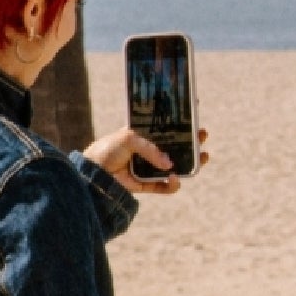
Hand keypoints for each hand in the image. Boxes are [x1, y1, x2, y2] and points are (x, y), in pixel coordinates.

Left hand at [83, 128, 210, 194]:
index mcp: (142, 135)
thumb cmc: (107, 149)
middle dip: (192, 140)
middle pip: (175, 145)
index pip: (164, 126)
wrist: (92, 173)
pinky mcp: (145, 184)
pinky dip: (173, 185)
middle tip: (203, 134)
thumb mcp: (129, 138)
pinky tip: (175, 178)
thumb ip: (151, 149)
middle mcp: (147, 151)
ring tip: (203, 157)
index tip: (194, 109)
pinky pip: (164, 186)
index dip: (179, 119)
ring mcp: (147, 168)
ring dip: (191, 162)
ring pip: (175, 166)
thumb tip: (169, 164)